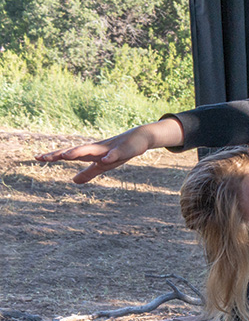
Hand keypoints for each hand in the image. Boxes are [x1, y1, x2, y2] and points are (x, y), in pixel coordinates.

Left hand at [37, 119, 181, 183]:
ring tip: (67, 155)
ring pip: (91, 149)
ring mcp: (109, 148)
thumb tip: (73, 181)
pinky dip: (110, 156)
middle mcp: (96, 148)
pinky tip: (105, 160)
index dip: (53, 156)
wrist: (139, 139)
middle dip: (61, 154)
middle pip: (75, 150)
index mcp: (90, 153)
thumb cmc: (119, 152)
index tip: (36, 157)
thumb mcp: (102, 166)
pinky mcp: (123, 149)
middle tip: (45, 157)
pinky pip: (116, 154)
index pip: (69, 154)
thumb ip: (88, 173)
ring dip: (78, 152)